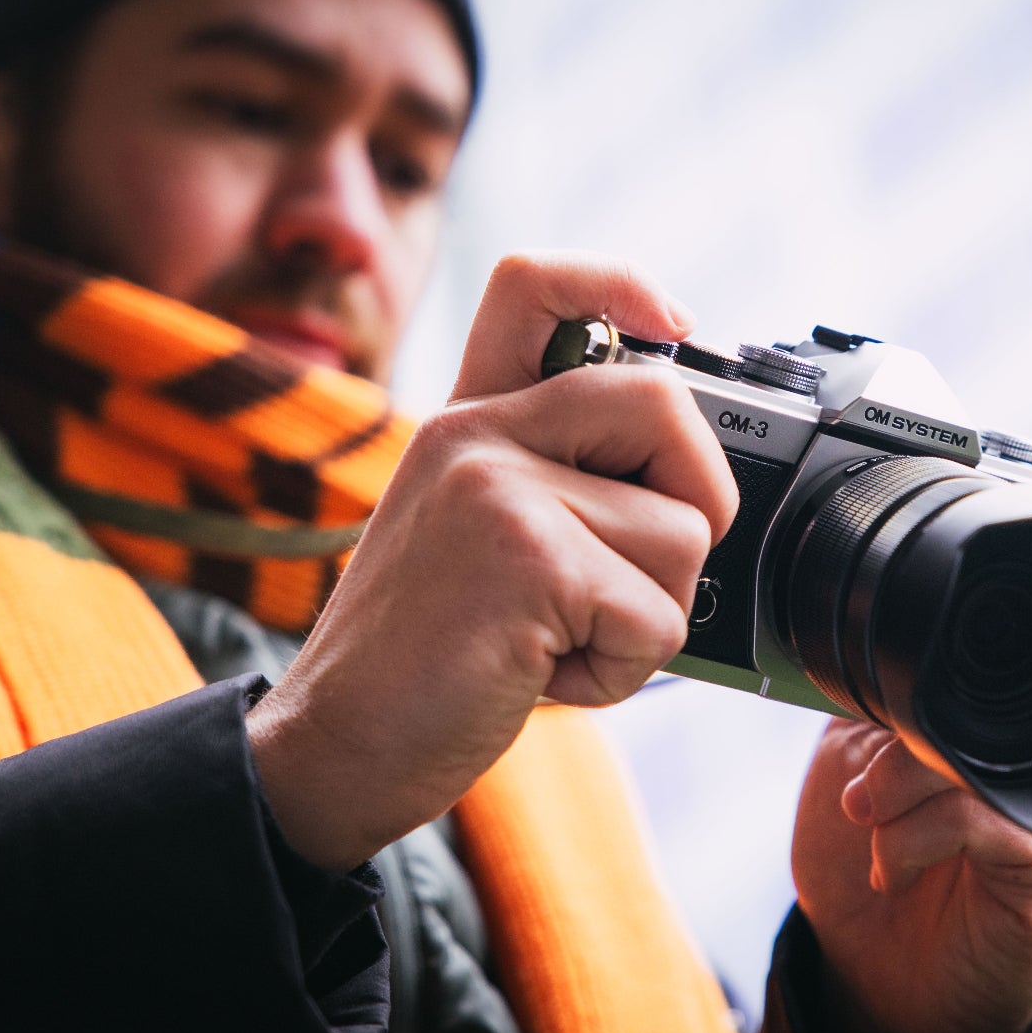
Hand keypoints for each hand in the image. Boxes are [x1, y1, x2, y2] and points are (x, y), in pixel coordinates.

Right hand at [246, 254, 737, 869]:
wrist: (333, 748)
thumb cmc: (424, 659)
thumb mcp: (478, 538)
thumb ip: (558, 484)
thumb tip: (694, 486)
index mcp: (468, 420)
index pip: (535, 284)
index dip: (622, 285)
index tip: (675, 327)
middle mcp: (476, 434)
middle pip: (661, 401)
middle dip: (698, 496)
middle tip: (643, 568)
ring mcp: (497, 488)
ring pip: (681, 531)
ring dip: (646, 617)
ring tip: (555, 643)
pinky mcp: (527, 560)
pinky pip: (655, 616)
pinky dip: (619, 670)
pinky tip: (540, 676)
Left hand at [788, 461, 1031, 1032]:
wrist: (878, 980)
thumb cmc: (875, 860)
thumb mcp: (858, 754)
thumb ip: (877, 690)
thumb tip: (854, 634)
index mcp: (1011, 710)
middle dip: (1005, 654)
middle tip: (917, 694)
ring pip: (996, 747)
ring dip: (913, 773)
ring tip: (864, 803)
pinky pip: (988, 822)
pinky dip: (918, 829)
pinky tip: (885, 851)